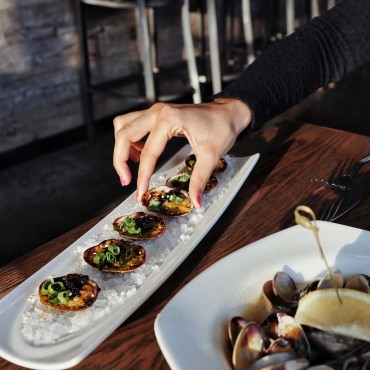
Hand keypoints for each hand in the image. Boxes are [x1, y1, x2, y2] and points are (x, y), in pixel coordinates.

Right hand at [113, 98, 251, 207]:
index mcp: (169, 120)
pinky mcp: (158, 114)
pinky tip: (142, 154)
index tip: (140, 192)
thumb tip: (194, 201)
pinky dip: (131, 140)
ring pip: (124, 125)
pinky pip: (133, 124)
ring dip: (122, 146)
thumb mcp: (211, 156)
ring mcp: (156, 111)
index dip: (142, 176)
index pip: (149, 152)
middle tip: (126, 180)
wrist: (229, 112)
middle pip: (124, 133)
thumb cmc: (222, 128)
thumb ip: (199, 179)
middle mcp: (158, 112)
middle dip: (120, 159)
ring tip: (133, 165)